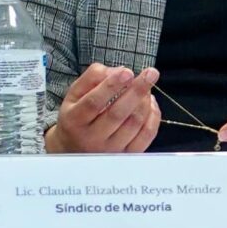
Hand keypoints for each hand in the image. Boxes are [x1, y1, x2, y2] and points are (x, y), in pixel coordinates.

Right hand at [45, 64, 159, 154]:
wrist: (74, 150)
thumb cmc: (76, 117)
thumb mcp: (73, 95)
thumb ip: (91, 78)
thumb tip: (117, 71)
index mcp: (75, 120)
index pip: (94, 102)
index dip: (111, 86)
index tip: (126, 72)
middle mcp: (93, 138)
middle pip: (118, 114)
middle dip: (136, 91)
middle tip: (150, 74)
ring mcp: (112, 150)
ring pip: (134, 124)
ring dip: (145, 102)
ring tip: (148, 85)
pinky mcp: (128, 156)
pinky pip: (146, 136)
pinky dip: (153, 117)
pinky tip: (151, 103)